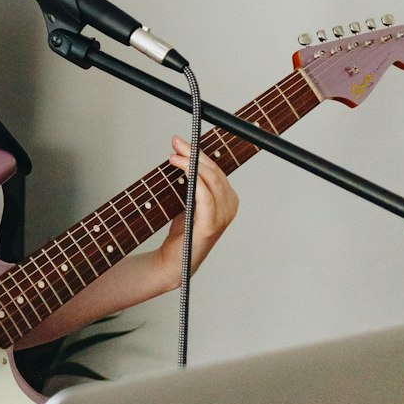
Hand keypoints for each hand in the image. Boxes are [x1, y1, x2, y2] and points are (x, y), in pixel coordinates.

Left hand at [156, 135, 237, 283]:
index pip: (216, 169)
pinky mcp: (210, 227)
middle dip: (194, 154)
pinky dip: (195, 181)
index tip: (180, 142)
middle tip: (176, 143)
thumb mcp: (187, 200)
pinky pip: (206, 198)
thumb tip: (180, 152)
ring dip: (192, 164)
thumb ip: (190, 180)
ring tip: (174, 156)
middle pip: (215, 172)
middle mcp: (230, 207)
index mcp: (227, 199)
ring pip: (212, 181)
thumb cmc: (181, 232)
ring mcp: (223, 218)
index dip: (198, 153)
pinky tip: (184, 170)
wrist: (173, 262)